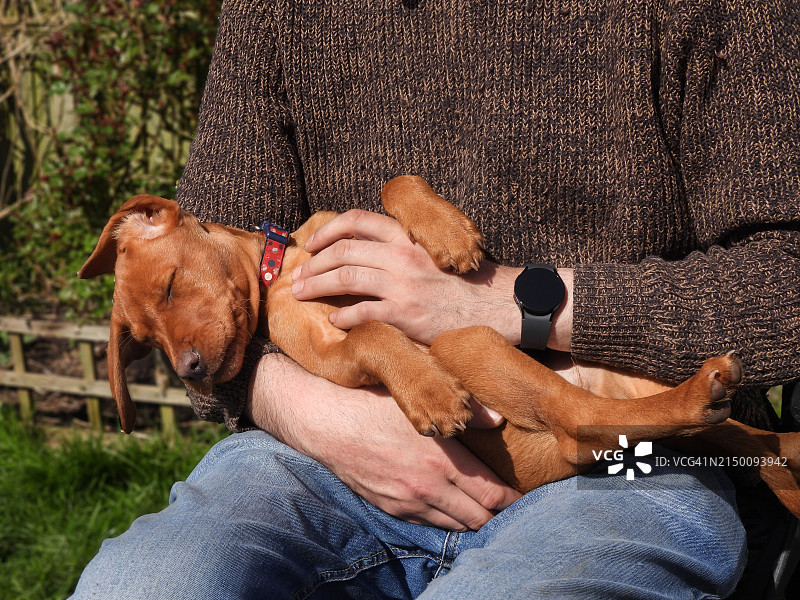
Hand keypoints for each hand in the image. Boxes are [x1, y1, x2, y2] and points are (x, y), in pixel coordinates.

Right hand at [247, 353, 521, 530]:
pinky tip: (446, 505)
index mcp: (442, 460)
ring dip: (470, 519)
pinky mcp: (391, 508)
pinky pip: (427, 523)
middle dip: (496, 514)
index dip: (511, 499)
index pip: (491, 493)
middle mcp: (428, 487)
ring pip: (453, 525)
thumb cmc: (373, 404)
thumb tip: (496, 418)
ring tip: (479, 508)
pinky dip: (443, 518)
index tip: (520, 496)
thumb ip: (461, 411)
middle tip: (505, 505)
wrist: (326, 423)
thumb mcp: (418, 399)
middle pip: (478, 517)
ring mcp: (408, 502)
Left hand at [290, 209, 523, 344]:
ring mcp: (403, 284)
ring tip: (302, 295)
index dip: (327, 231)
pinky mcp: (406, 313)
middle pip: (343, 251)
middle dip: (313, 264)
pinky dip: (342, 318)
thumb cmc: (462, 281)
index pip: (357, 220)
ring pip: (345, 278)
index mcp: (408, 236)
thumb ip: (403, 246)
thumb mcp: (433, 250)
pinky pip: (362, 313)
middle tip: (298, 278)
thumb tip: (368, 249)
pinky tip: (335, 322)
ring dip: (317, 287)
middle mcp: (402, 255)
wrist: (494, 304)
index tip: (311, 245)